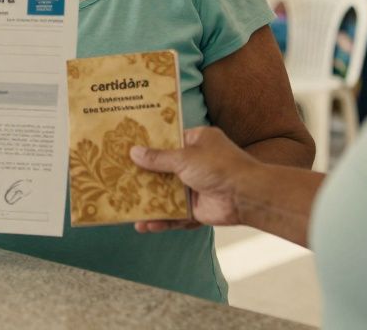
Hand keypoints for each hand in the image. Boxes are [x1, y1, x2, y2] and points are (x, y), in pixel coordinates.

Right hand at [129, 127, 257, 233]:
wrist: (247, 196)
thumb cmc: (220, 167)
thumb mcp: (185, 157)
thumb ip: (158, 158)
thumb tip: (134, 153)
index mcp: (197, 141)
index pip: (168, 141)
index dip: (148, 146)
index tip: (126, 149)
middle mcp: (195, 163)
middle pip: (163, 170)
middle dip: (143, 177)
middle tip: (118, 180)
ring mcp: (195, 187)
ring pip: (166, 195)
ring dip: (149, 203)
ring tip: (127, 210)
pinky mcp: (196, 209)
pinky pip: (175, 215)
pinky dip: (162, 221)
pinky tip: (146, 225)